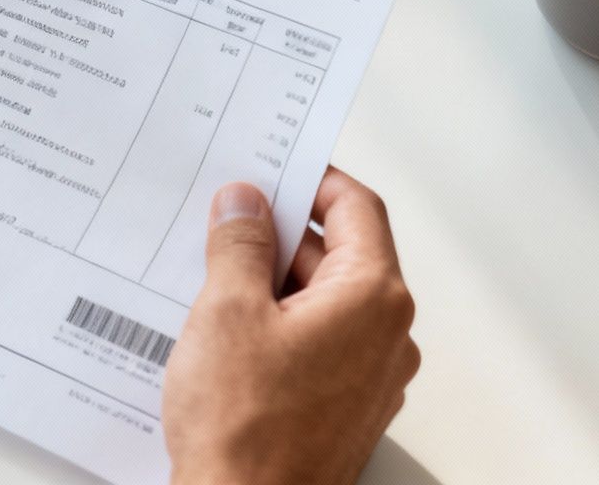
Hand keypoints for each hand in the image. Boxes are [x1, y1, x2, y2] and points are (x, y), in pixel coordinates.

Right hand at [163, 168, 418, 484]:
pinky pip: (316, 341)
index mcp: (372, 299)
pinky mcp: (343, 406)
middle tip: (222, 221)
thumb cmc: (246, 431)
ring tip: (211, 281)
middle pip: (340, 253)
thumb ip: (240, 244)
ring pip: (324, 300)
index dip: (310, 179)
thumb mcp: (227, 311)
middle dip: (279, 234)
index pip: (356, 208)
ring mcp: (369, 376)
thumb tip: (246, 203)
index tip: (270, 168)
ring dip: (272, 282)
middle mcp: (386, 336)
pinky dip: (277, 324)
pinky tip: (226, 333)